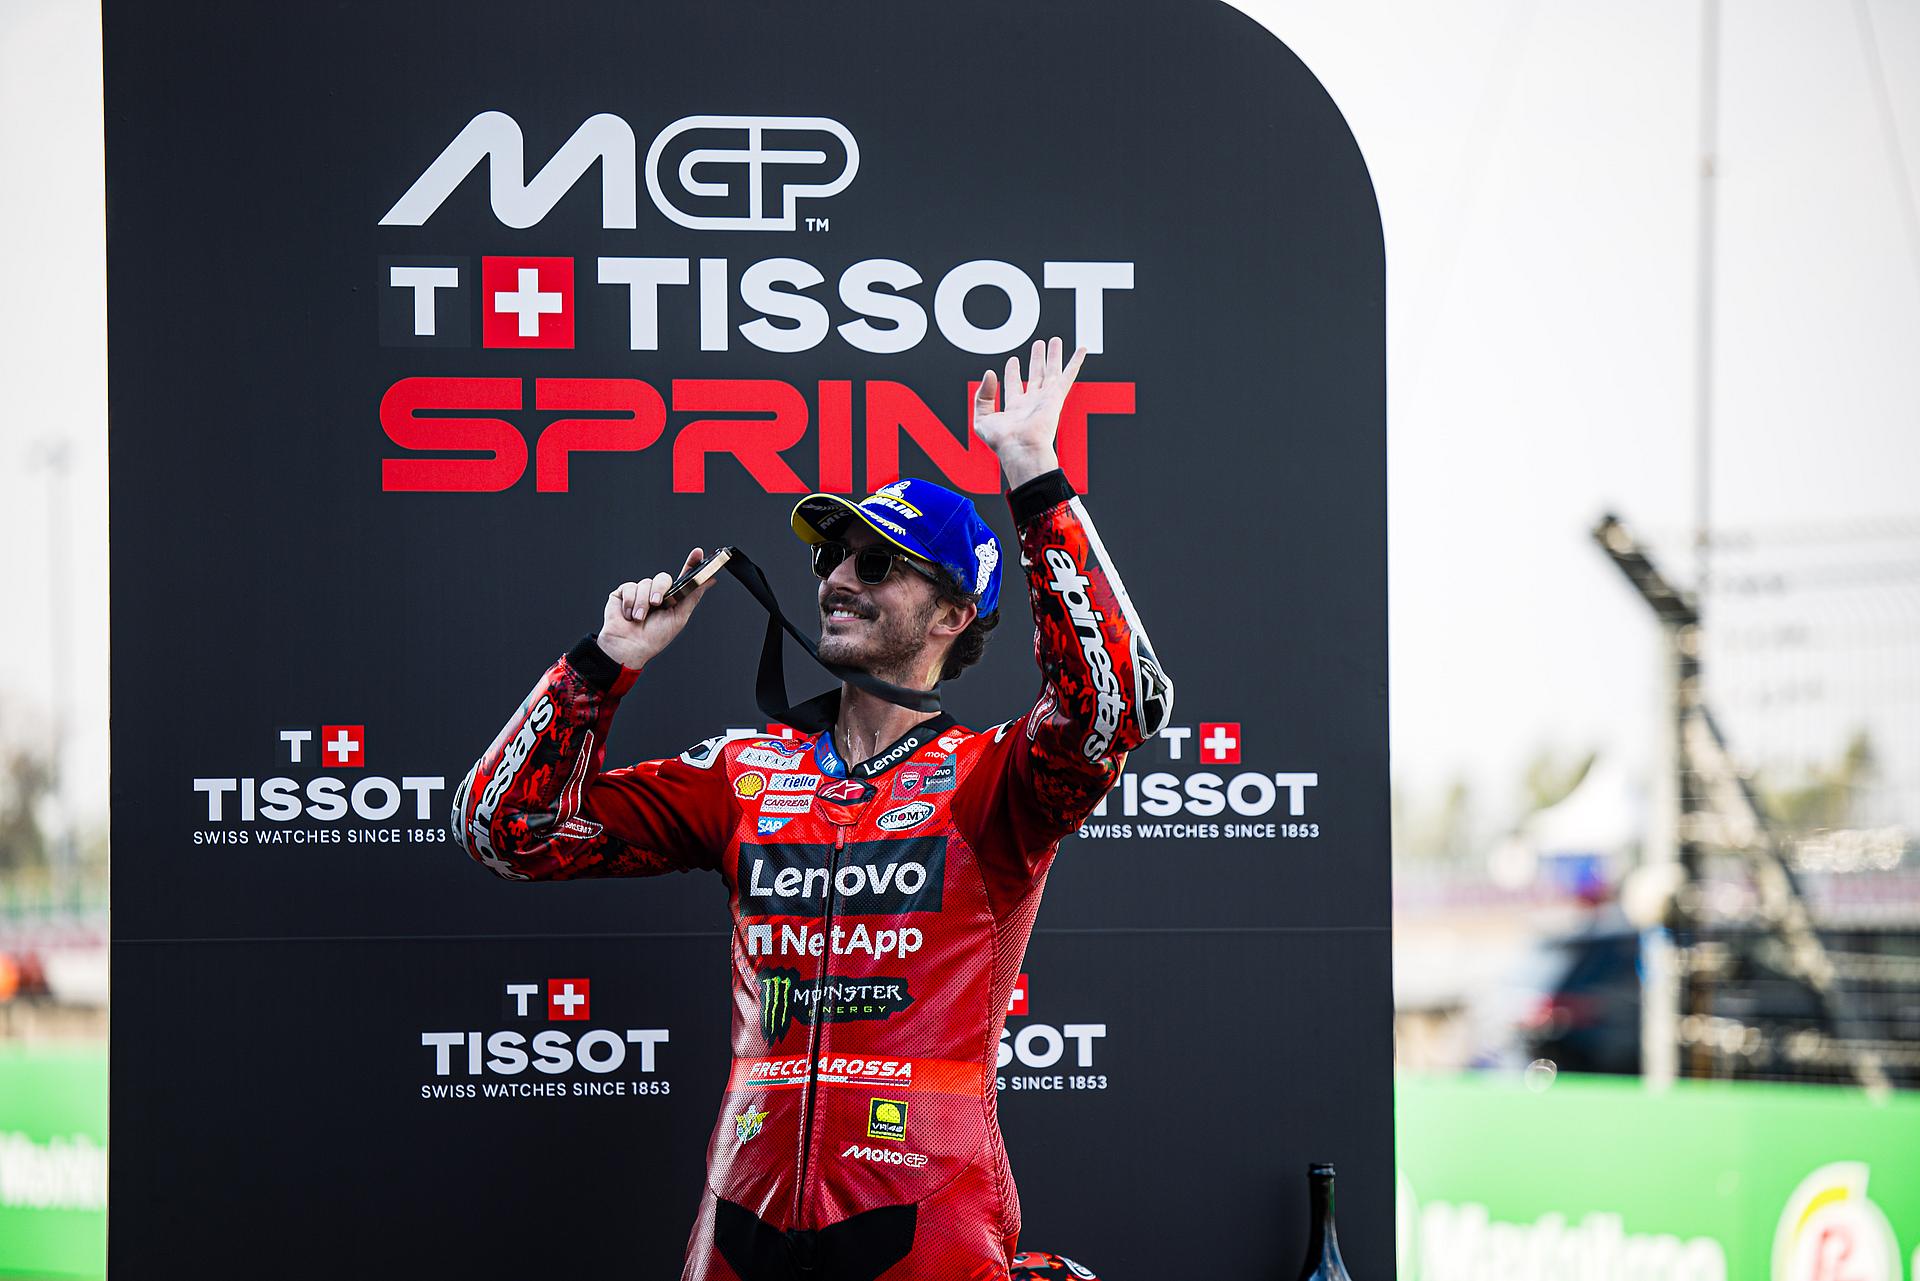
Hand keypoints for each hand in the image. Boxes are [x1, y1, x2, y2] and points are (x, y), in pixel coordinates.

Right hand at [596, 547, 715, 670]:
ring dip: (643, 603)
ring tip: (639, 618)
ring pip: (645, 583)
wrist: (629, 646)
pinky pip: (629, 587)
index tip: (698, 553)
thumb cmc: (654, 638)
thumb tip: (710, 581)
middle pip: (663, 578)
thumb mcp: (679, 617)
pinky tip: (629, 615)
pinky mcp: (623, 593)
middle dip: (660, 590)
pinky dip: (630, 603)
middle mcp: (656, 593)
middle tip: (656, 604)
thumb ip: (693, 596)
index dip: (691, 563)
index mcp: (671, 598)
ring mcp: (639, 592)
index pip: (683, 577)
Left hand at [973, 336, 1086, 486]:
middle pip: (1036, 375)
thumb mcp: (982, 418)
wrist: (1021, 449)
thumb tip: (989, 374)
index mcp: (1015, 408)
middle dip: (1037, 359)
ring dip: (1054, 356)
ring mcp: (1045, 399)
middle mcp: (1032, 403)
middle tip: (1039, 344)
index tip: (1013, 360)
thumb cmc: (1002, 441)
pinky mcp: (1056, 397)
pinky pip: (1068, 375)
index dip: (1013, 372)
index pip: (1014, 384)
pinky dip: (1076, 361)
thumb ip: (982, 395)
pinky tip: (1081, 350)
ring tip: (1055, 340)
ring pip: (1051, 372)